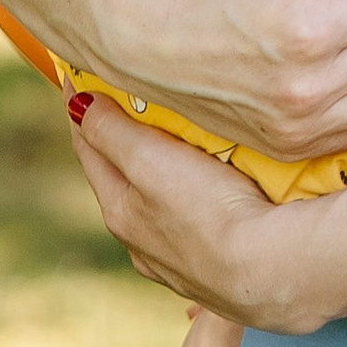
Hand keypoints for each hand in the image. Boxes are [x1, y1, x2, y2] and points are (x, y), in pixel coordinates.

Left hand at [71, 101, 335, 330]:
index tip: (80, 74)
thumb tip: (77, 104)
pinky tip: (212, 198)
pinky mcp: (215, 267)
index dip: (84, 109)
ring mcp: (178, 259)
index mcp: (119, 211)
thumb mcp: (149, 160)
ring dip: (162, 175)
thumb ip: (111, 131)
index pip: (91, 148)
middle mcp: (141, 241)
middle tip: (131, 98)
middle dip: (124, 140)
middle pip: (124, 177)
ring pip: (160, 204)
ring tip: (179, 146)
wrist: (269, 272)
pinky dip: (195, 202)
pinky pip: (196, 225)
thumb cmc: (208, 211)